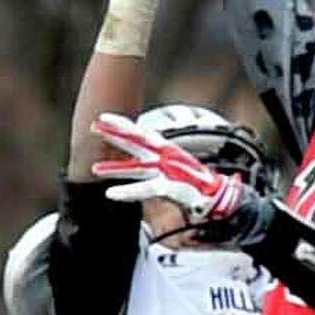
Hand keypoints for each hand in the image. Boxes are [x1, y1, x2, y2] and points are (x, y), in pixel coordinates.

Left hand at [91, 113, 246, 224]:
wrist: (220, 195)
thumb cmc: (197, 183)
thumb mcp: (174, 167)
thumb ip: (157, 162)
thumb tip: (142, 157)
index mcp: (166, 150)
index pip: (141, 134)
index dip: (123, 125)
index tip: (104, 118)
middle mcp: (166, 157)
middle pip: (137, 143)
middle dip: (115, 135)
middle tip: (94, 127)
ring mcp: (168, 171)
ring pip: (137, 167)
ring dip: (115, 168)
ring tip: (95, 169)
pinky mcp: (170, 187)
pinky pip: (145, 189)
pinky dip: (128, 191)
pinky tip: (111, 194)